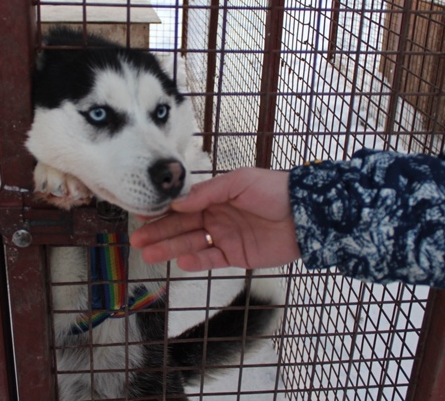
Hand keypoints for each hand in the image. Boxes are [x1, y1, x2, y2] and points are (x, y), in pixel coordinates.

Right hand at [130, 167, 300, 270]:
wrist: (307, 214)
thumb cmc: (275, 190)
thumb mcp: (240, 182)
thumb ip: (208, 192)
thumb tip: (178, 201)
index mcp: (216, 196)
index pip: (183, 205)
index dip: (163, 211)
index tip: (142, 214)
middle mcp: (217, 216)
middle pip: (182, 226)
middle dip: (159, 233)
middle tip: (137, 240)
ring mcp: (226, 237)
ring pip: (192, 244)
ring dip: (170, 248)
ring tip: (148, 254)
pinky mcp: (237, 256)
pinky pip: (212, 260)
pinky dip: (196, 261)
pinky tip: (180, 261)